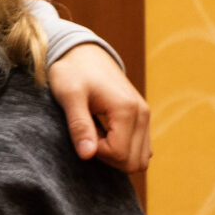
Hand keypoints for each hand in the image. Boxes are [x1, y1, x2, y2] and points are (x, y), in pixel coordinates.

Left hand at [48, 42, 151, 171]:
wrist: (83, 52)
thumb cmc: (72, 71)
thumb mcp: (69, 95)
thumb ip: (79, 125)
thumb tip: (88, 155)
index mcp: (127, 109)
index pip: (119, 154)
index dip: (97, 152)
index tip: (82, 135)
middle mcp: (142, 114)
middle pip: (134, 162)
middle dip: (108, 158)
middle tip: (88, 137)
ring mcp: (145, 116)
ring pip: (140, 159)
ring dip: (116, 155)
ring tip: (95, 134)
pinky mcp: (141, 118)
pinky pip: (140, 149)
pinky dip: (123, 149)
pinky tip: (104, 133)